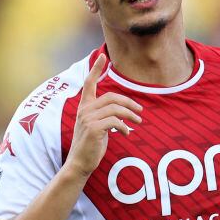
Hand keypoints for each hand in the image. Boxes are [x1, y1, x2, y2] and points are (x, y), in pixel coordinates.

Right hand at [65, 54, 142, 178]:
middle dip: (129, 102)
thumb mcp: (96, 126)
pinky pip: (115, 121)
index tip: (102, 56)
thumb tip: (122, 110)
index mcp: (84, 107)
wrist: (79, 163)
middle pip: (111, 97)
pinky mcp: (93, 129)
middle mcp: (84, 110)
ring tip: (138, 122)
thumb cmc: (90, 146)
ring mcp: (88, 119)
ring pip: (115, 108)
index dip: (96, 69)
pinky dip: (124, 126)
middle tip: (140, 111)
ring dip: (130, 115)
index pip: (89, 83)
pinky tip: (126, 133)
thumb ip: (105, 115)